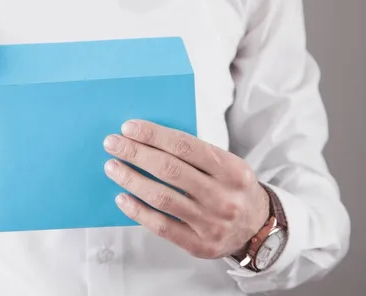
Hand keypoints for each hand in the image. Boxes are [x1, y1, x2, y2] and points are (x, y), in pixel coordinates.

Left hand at [103, 120, 269, 258]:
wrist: (259, 229)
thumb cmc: (231, 188)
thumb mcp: (227, 165)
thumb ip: (195, 154)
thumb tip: (147, 139)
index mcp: (232, 169)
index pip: (186, 146)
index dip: (154, 135)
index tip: (128, 128)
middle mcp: (224, 196)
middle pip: (170, 170)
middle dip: (135, 154)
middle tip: (112, 144)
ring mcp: (211, 223)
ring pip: (162, 198)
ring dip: (131, 180)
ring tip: (112, 167)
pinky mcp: (199, 244)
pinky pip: (161, 226)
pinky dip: (138, 211)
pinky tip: (122, 198)